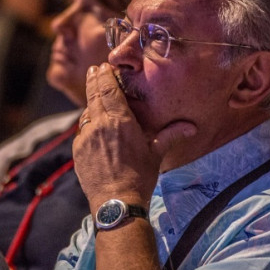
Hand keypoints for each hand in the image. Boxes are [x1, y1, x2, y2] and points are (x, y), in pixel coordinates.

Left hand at [73, 63, 194, 207]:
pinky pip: (82, 132)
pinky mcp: (77, 151)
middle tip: (94, 70)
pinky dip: (88, 127)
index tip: (102, 66)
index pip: (108, 89)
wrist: (116, 202)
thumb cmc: (139, 177)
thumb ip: (171, 135)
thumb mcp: (156, 154)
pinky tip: (95, 131)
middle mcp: (100, 124)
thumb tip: (192, 127)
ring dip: (92, 105)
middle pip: (93, 95)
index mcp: (120, 120)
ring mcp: (85, 137)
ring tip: (96, 101)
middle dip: (94, 81)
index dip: (104, 75)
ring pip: (87, 114)